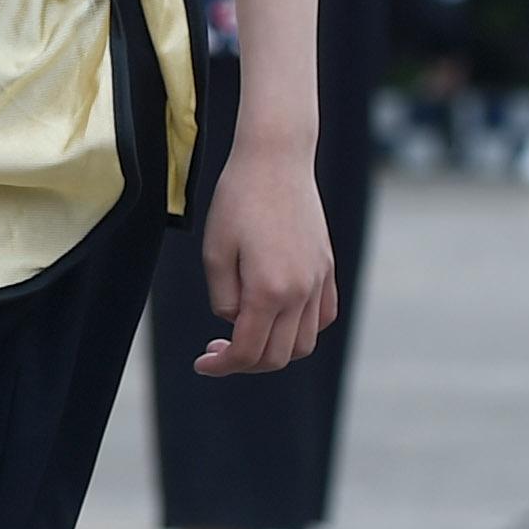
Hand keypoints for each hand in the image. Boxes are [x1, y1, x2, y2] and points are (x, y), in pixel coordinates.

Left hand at [193, 142, 337, 377]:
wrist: (276, 161)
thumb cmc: (237, 201)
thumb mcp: (215, 253)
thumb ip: (224, 299)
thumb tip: (235, 323)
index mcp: (269, 291)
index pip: (249, 352)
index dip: (222, 366)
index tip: (201, 363)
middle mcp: (301, 291)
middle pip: (278, 356)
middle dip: (244, 363)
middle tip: (215, 350)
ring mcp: (319, 280)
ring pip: (305, 342)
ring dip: (274, 350)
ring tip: (244, 335)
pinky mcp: (327, 267)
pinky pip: (323, 316)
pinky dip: (301, 329)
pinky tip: (275, 317)